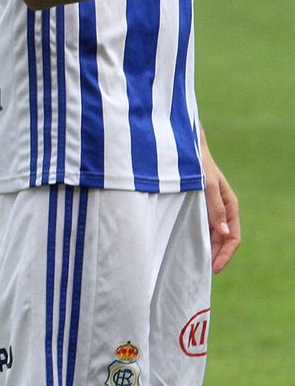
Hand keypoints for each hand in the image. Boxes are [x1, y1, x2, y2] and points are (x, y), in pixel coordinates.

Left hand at [200, 138, 240, 272]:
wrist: (186, 148)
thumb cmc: (198, 164)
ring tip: (196, 263)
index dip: (225, 255)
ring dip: (208, 249)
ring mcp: (211, 209)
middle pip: (224, 240)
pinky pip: (202, 227)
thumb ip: (215, 208)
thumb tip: (224, 233)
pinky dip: (200, 238)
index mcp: (230, 206)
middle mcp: (223, 210)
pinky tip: (189, 246)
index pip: (233, 238)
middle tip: (203, 271)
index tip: (214, 268)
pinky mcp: (199, 206)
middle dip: (216, 256)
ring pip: (213, 235)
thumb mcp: (208, 185)